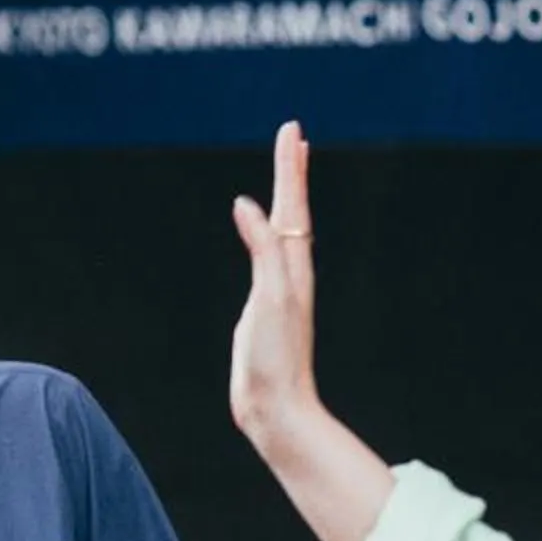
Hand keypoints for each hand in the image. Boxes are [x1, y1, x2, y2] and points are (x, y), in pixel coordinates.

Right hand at [228, 121, 319, 450]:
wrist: (276, 410)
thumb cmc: (274, 359)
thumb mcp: (268, 299)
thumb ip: (263, 251)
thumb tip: (248, 205)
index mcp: (293, 268)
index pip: (293, 206)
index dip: (290, 168)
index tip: (291, 130)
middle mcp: (291, 274)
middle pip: (293, 211)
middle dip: (291, 172)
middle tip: (292, 136)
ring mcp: (279, 290)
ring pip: (283, 231)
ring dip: (285, 197)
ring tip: (287, 171)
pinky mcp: (265, 307)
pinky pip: (267, 254)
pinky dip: (263, 230)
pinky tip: (257, 228)